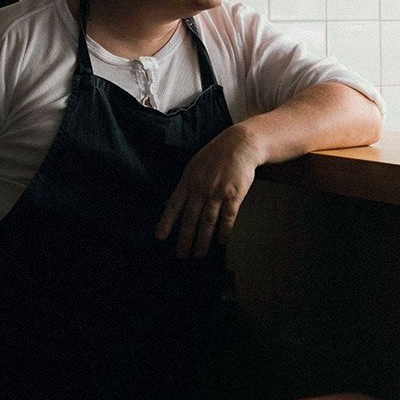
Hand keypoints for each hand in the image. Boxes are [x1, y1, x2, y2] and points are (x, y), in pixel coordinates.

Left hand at [155, 125, 262, 258]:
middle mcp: (201, 188)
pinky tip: (221, 242)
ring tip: (199, 254)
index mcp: (189, 181)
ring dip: (203, 240)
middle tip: (181, 255)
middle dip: (185, 239)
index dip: (167, 222)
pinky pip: (227, 217)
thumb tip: (169, 204)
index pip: (174, 205)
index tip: (160, 237)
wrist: (239, 144)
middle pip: (190, 218)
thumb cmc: (215, 155)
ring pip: (207, 221)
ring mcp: (217, 192)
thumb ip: (184, 186)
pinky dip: (224, 231)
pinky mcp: (234, 195)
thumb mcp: (194, 167)